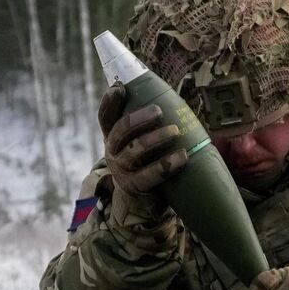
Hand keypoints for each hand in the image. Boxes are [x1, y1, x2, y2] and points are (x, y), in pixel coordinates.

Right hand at [98, 84, 187, 212]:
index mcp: (113, 137)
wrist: (139, 202)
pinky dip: (168, 164)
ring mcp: (122, 170)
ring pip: (135, 150)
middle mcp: (113, 152)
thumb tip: (171, 97)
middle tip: (159, 111)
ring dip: (156, 138)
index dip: (110, 101)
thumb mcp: (138, 143)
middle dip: (139, 118)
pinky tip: (183, 156)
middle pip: (120, 130)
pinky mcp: (135, 186)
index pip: (105, 117)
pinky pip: (151, 174)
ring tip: (175, 130)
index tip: (120, 87)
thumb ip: (146, 125)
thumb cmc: (145, 163)